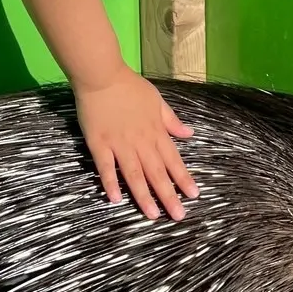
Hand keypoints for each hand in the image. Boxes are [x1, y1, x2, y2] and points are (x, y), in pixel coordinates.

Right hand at [74, 67, 197, 220]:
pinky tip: (116, 199)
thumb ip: (171, 120)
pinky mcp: (99, 144)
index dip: (183, 178)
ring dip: (144, 196)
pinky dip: (111, 183)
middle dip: (168, 195)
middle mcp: (140, 141)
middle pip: (157, 172)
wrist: (101, 75)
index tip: (194, 195)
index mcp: (156, 131)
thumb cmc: (129, 86)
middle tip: (178, 216)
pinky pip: (106, 167)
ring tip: (152, 215)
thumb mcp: (157, 100)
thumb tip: (189, 134)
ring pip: (134, 174)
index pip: (173, 159)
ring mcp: (119, 144)